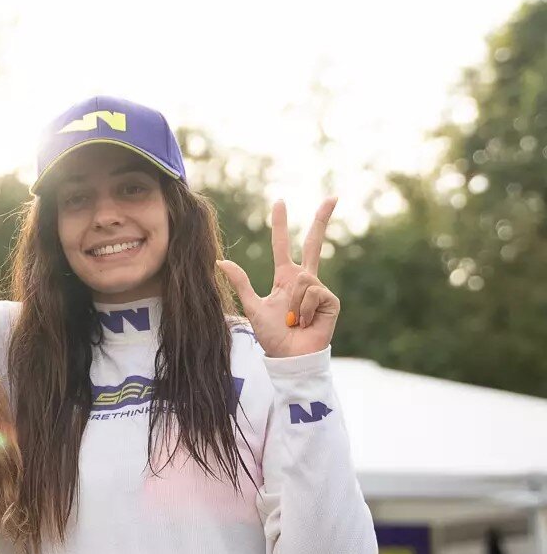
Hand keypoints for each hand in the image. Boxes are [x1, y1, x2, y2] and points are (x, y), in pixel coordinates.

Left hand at [217, 198, 339, 357]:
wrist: (289, 357)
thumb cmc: (273, 336)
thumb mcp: (253, 306)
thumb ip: (240, 282)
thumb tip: (221, 261)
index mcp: (285, 278)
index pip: (283, 245)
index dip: (280, 224)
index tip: (279, 202)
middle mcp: (304, 279)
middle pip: (314, 243)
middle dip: (322, 219)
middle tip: (332, 196)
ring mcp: (319, 289)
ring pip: (302, 279)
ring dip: (292, 304)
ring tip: (292, 320)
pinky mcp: (331, 301)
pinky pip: (312, 292)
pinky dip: (303, 310)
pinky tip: (306, 322)